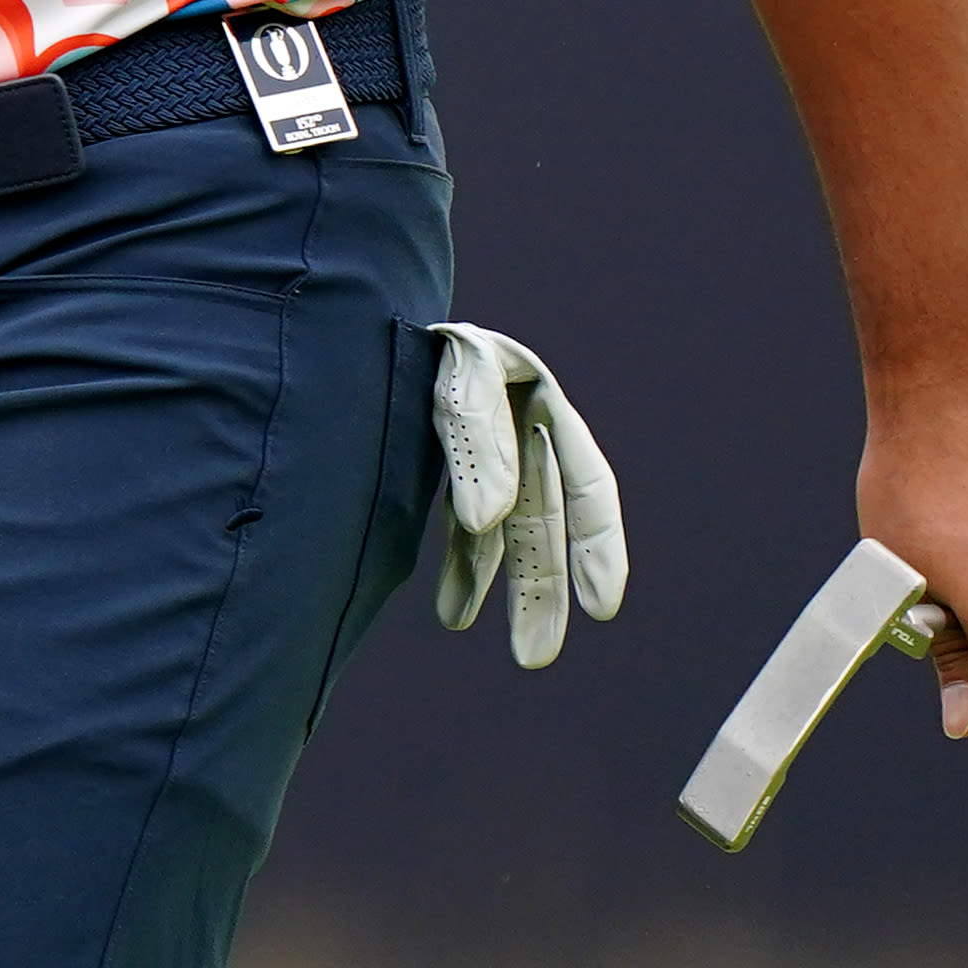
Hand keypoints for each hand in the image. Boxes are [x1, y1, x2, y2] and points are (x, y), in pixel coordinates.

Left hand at [426, 324, 627, 667]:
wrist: (363, 310)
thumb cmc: (418, 334)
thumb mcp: (457, 373)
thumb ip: (475, 440)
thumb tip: (489, 521)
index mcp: (540, 399)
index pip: (584, 484)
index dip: (599, 545)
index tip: (604, 607)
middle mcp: (520, 431)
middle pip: (543, 522)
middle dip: (543, 590)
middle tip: (537, 657)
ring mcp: (484, 453)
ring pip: (502, 534)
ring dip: (499, 589)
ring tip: (519, 653)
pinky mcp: (446, 467)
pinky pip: (461, 528)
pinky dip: (459, 569)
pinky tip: (454, 613)